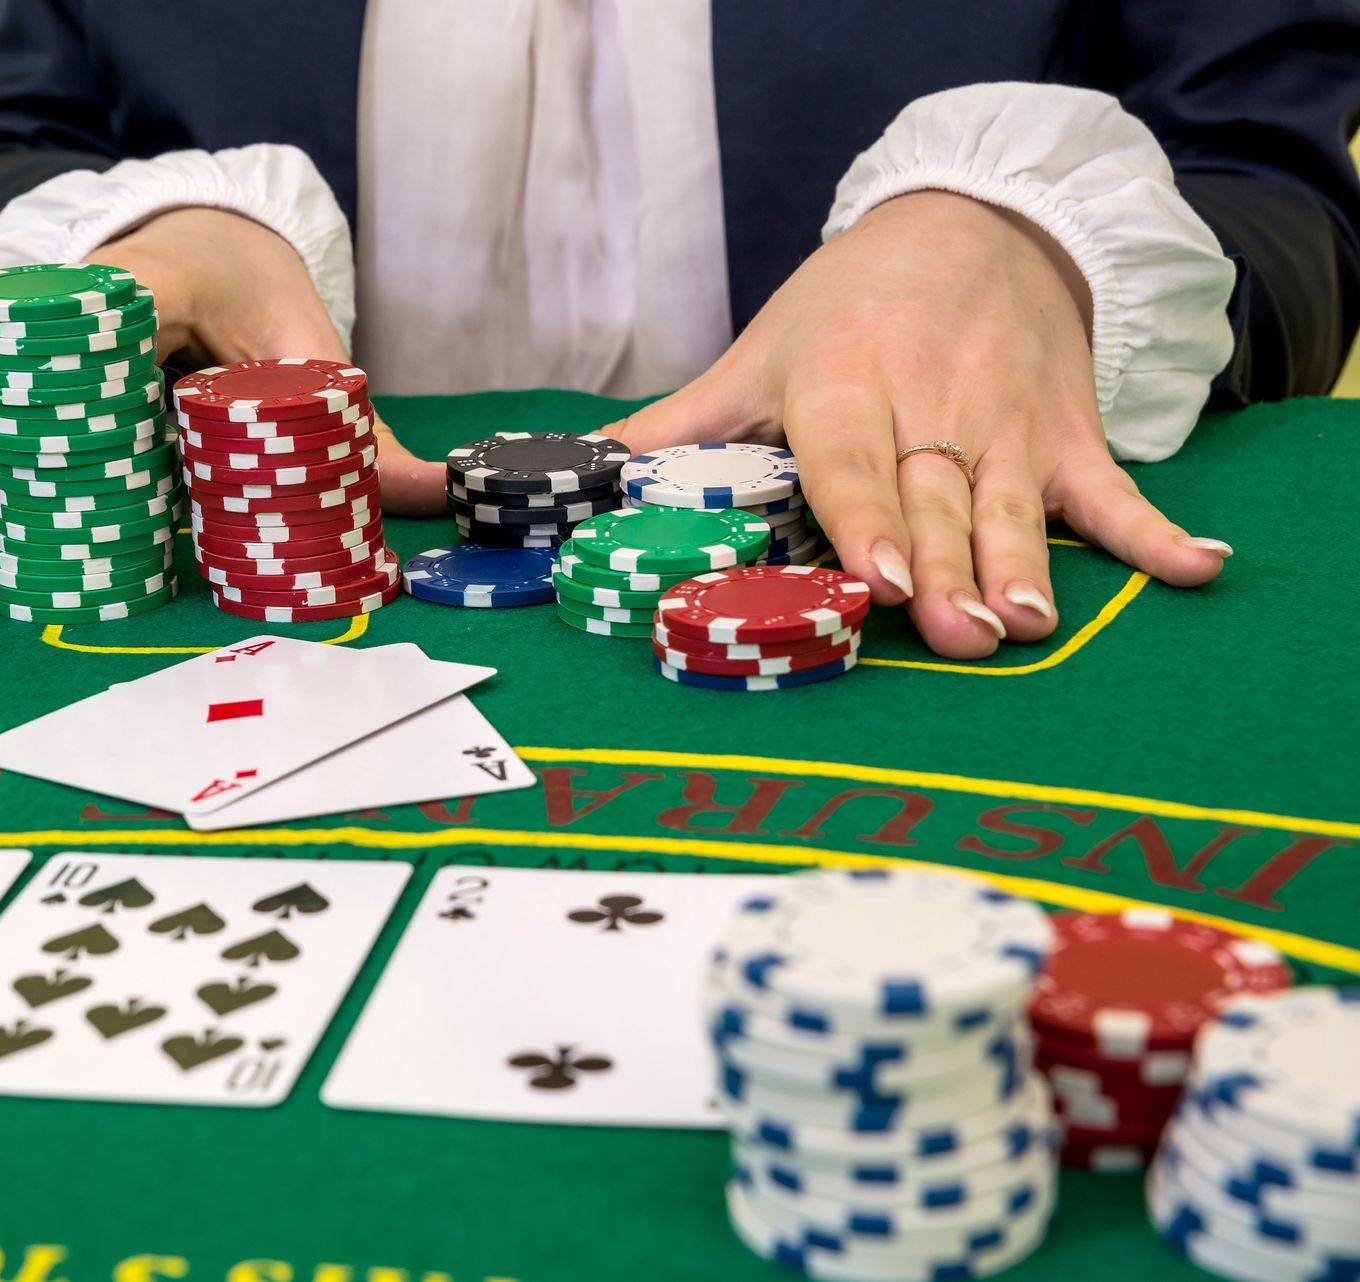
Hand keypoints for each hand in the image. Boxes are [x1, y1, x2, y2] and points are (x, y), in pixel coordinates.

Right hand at [0, 208, 443, 598]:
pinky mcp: (62, 424)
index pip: (62, 325)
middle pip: (15, 416)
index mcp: (147, 291)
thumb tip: (440, 493)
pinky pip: (21, 471)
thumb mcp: (306, 341)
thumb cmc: (249, 290)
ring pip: (5, 453)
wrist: (210, 247)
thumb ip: (355, 426)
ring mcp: (63, 387)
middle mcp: (83, 342)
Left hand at [601, 190, 1231, 659]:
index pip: (852, 462)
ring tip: (1032, 623)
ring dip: (1028, 563)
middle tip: (960, 634)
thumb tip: (582, 475)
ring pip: (1016, 503)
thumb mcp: (758, 355)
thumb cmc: (843, 305)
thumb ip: (682, 424)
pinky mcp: (1067, 430)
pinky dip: (1154, 532)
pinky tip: (1196, 569)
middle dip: (948, 569)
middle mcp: (931, 403)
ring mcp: (1009, 421)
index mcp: (844, 385)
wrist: (968, 219)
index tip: (880, 578)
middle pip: (936, 500)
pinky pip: (1113, 487)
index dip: (866, 520)